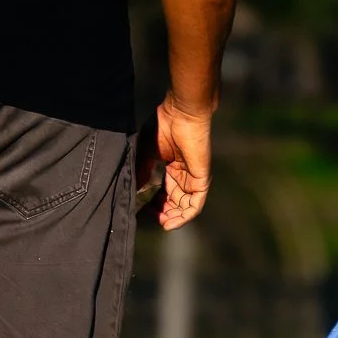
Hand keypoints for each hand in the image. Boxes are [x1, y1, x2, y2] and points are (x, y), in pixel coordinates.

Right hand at [138, 95, 212, 230]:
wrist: (181, 114)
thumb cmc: (163, 126)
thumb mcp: (146, 152)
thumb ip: (142, 171)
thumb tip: (135, 189)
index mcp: (173, 166)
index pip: (165, 191)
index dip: (155, 202)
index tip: (143, 208)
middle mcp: (184, 174)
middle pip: (176, 201)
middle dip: (164, 212)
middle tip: (152, 218)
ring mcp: (194, 178)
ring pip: (185, 206)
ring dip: (174, 218)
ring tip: (161, 223)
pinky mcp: (202, 180)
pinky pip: (195, 205)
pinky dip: (184, 216)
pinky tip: (171, 223)